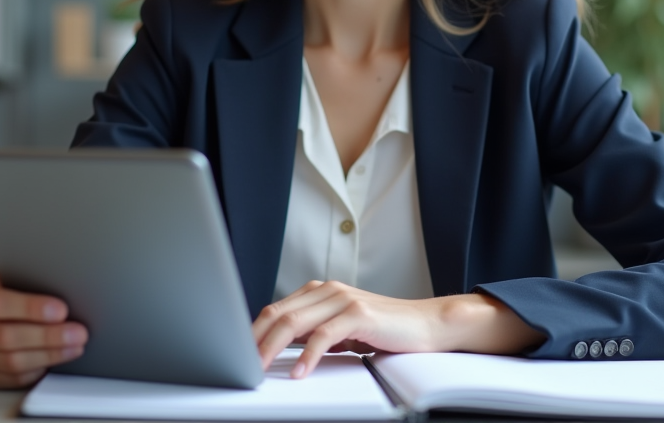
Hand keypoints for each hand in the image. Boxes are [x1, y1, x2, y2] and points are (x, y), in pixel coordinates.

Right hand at [0, 216, 88, 388]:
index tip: (61, 308)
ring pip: (11, 362)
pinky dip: (37, 370)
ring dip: (49, 354)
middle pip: (6, 337)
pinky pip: (10, 379)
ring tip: (76, 343)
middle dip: (47, 335)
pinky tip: (58, 359)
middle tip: (79, 330)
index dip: (30, 307)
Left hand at [252, 280, 543, 378]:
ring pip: (295, 323)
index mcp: (319, 291)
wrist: (427, 324)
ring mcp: (343, 299)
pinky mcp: (359, 314)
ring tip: (259, 371)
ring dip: (272, 349)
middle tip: (238, 366)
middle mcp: (327, 290)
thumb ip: (313, 332)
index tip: (235, 354)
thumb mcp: (341, 330)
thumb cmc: (385, 330)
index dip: (252, 332)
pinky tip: (300, 373)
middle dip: (254, 341)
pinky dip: (308, 356)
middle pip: (278, 314)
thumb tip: (278, 348)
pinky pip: (324, 336)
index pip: (275, 310)